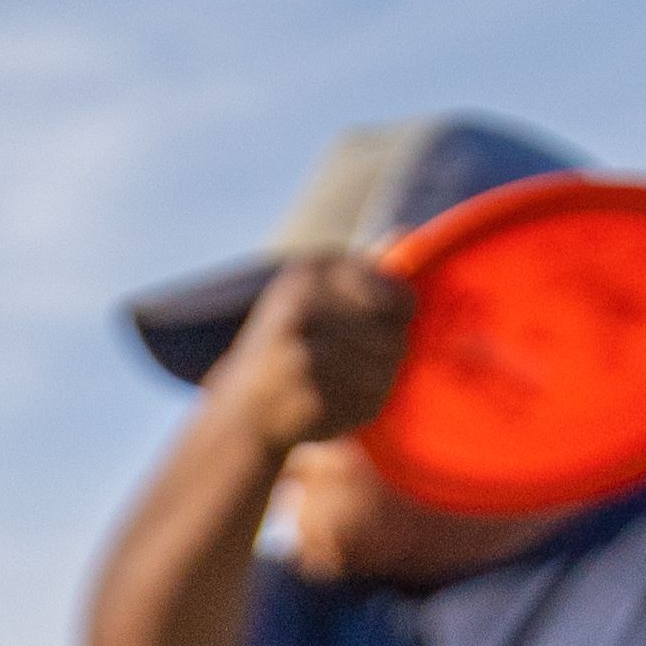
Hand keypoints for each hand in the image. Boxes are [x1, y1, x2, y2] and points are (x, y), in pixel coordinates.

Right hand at [206, 250, 412, 449]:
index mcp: (306, 274)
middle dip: (385, 351)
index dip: (399, 312)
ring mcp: (307, 351)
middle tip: (353, 362)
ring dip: (376, 380)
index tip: (383, 324)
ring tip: (342, 382)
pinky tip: (335, 404)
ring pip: (387, 366)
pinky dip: (363, 405)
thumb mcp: (312, 296)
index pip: (392, 291)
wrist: (241, 414)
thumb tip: (405, 231)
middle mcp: (305, 305)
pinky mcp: (313, 393)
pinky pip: (372, 397)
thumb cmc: (285, 348)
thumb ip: (360, 271)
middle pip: (394, 333)